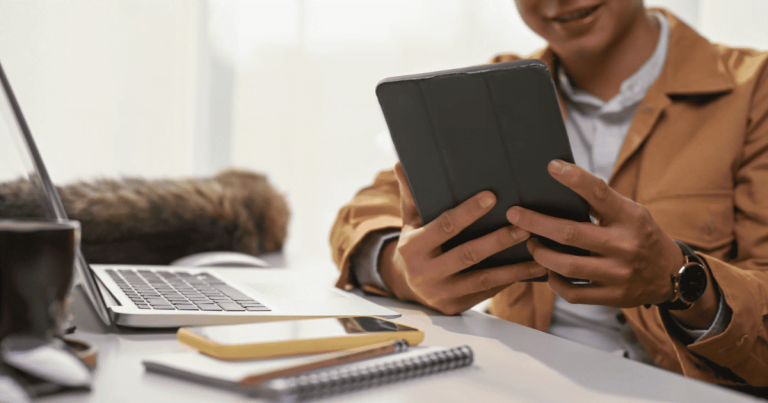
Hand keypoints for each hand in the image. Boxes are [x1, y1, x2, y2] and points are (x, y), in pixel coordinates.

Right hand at [378, 162, 546, 314]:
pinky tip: (529, 270)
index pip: (444, 226)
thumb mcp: (410, 220)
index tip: (492, 197)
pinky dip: (509, 280)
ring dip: (513, 266)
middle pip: (468, 254)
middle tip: (524, 226)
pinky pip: (486, 292)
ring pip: (483, 278)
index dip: (468, 212)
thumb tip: (401, 164)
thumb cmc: (416, 244)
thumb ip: (411, 194)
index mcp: (412, 247)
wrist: (407, 284)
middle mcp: (424, 273)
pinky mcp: (455, 306)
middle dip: (498, 240)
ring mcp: (441, 293)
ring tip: (538, 253)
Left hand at [506, 160, 684, 308]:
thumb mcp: (632, 212)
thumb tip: (561, 181)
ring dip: (540, 253)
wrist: (671, 275)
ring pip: (566, 265)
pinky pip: (572, 293)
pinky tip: (548, 270)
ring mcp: (618, 274)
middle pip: (570, 233)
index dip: (575, 178)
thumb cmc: (641, 236)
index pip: (599, 193)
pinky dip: (554, 281)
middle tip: (514, 214)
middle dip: (536, 222)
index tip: (551, 167)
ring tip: (530, 243)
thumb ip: (602, 203)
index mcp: (630, 218)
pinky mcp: (611, 296)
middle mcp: (624, 246)